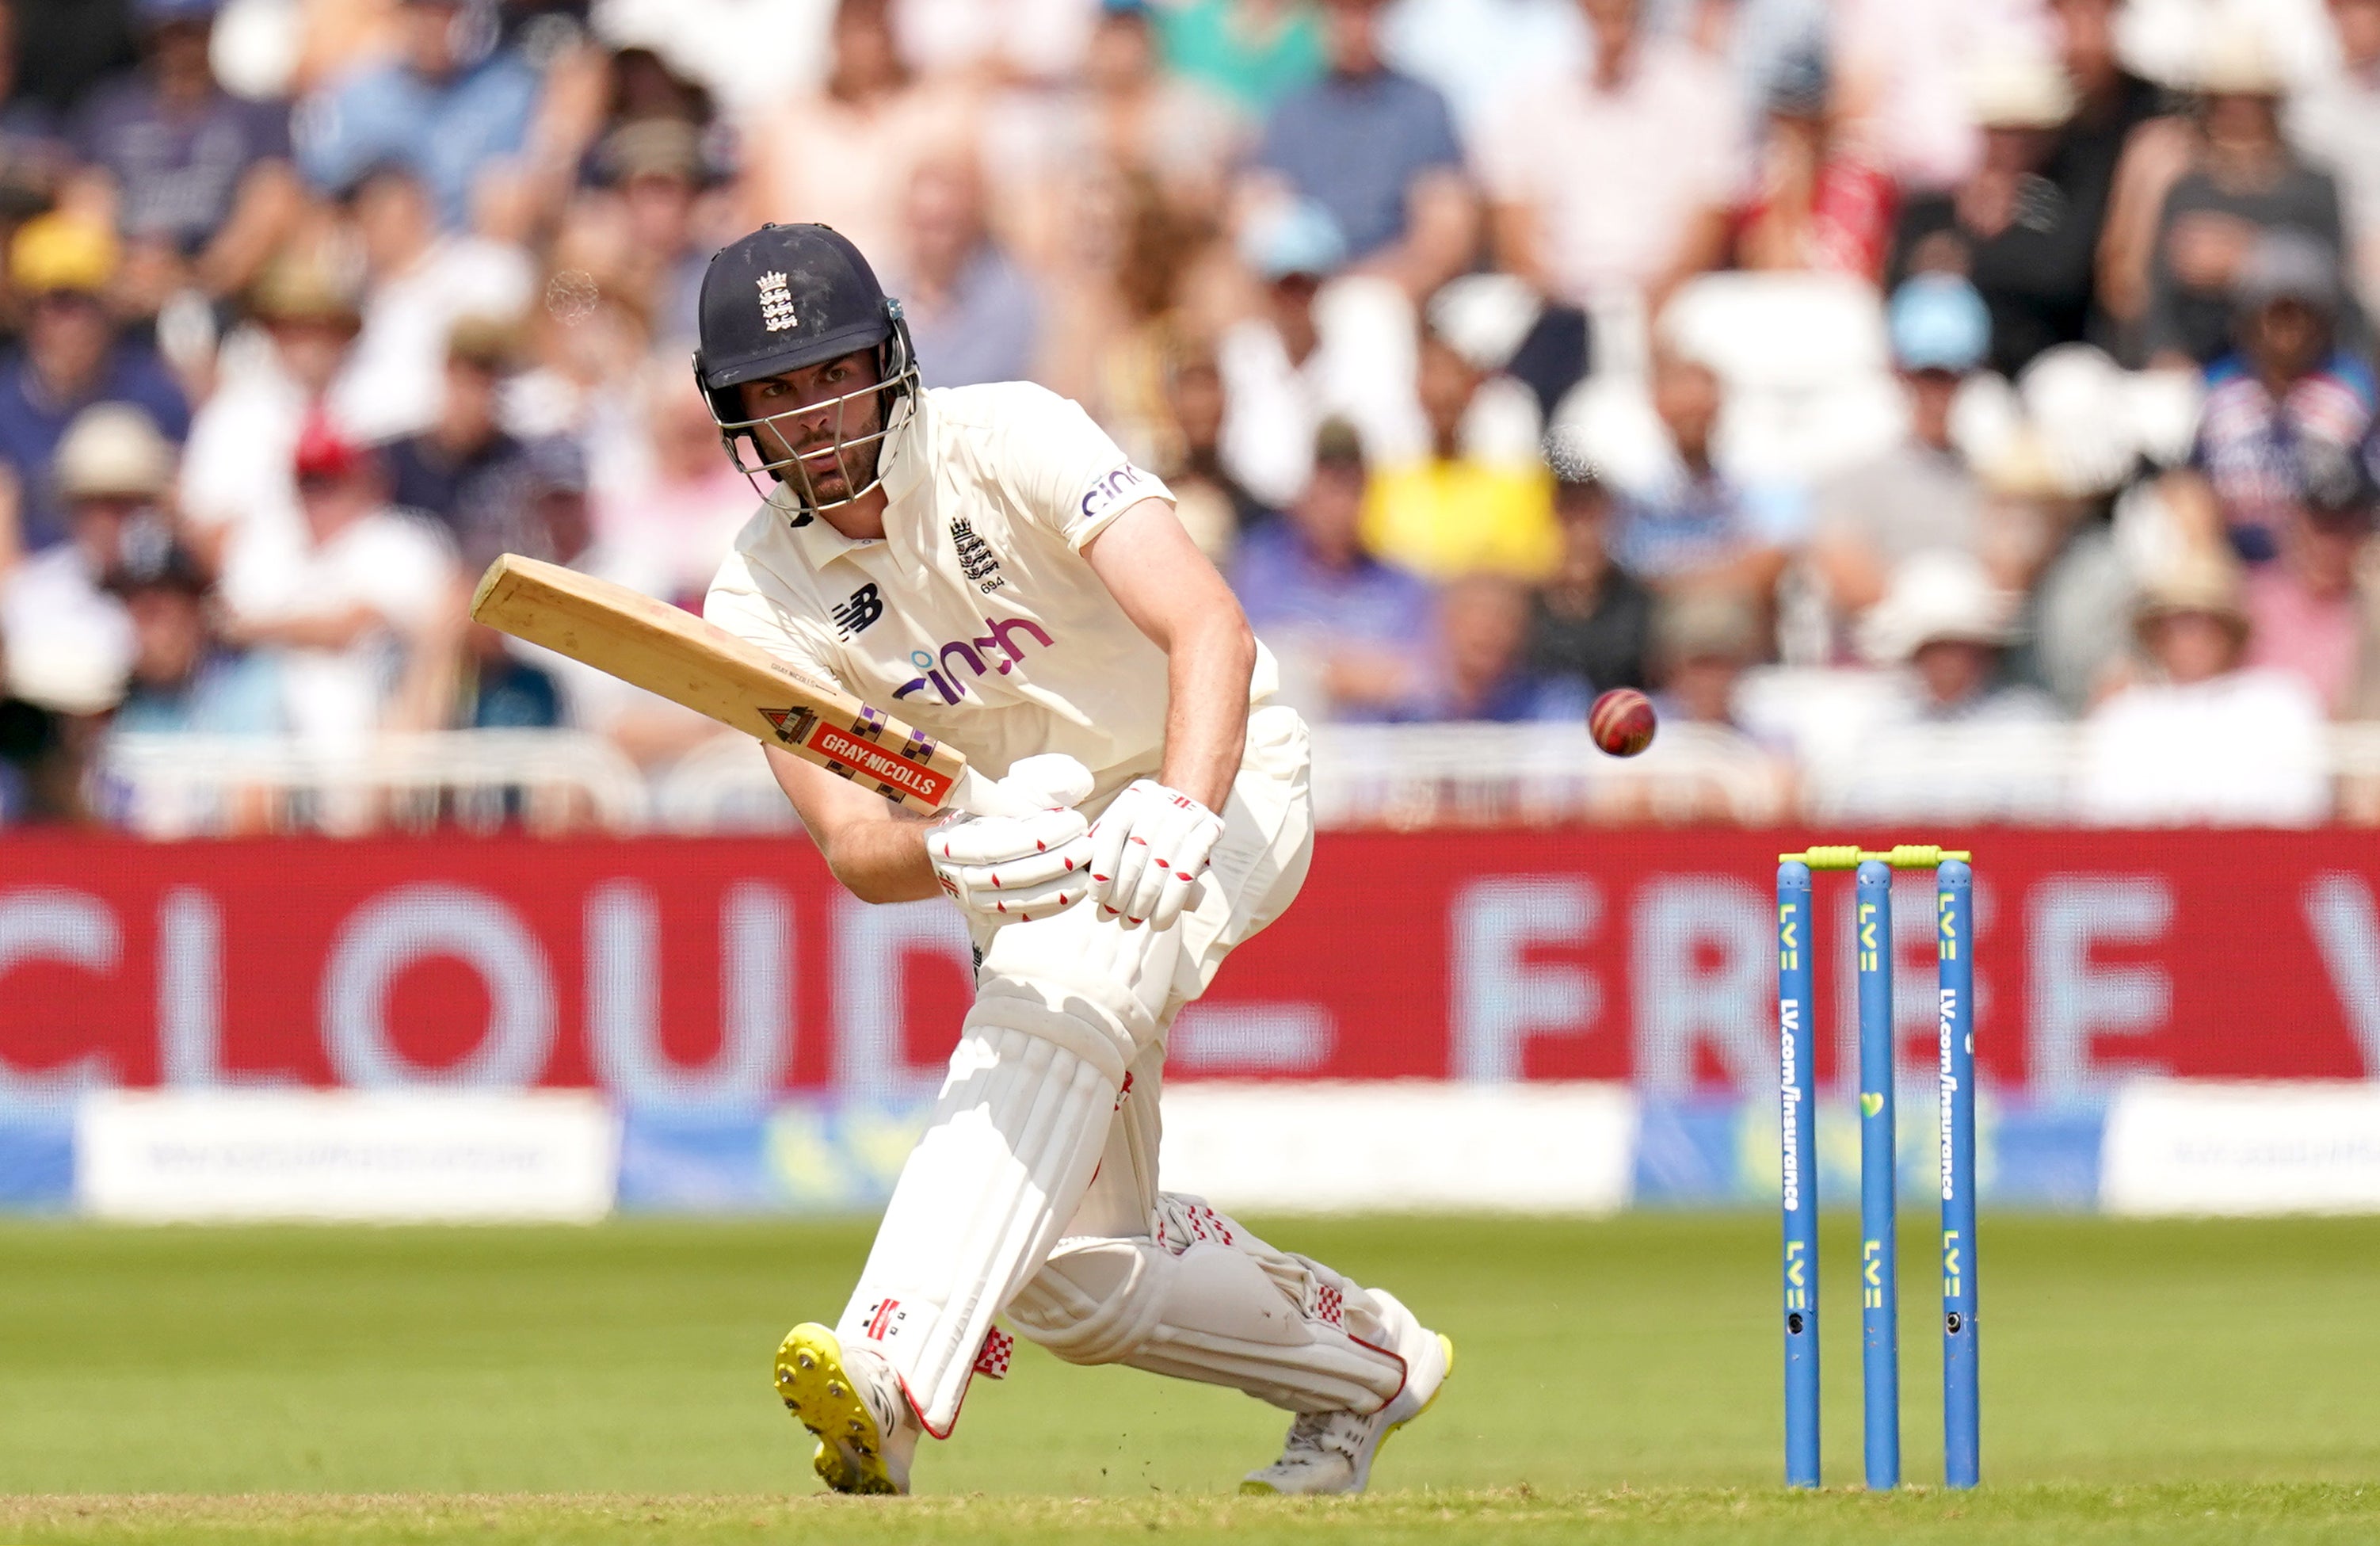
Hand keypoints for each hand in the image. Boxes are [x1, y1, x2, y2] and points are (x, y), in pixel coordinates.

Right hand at [929, 754, 1095, 925]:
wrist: (948, 858)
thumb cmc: (975, 823)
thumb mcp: (984, 803)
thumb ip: (1011, 802)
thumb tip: (1056, 805)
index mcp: (950, 843)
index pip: (1003, 843)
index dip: (1043, 834)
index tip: (1075, 820)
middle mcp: (957, 876)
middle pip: (1014, 874)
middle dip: (1057, 861)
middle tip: (1088, 845)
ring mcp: (970, 901)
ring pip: (1020, 899)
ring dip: (1060, 885)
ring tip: (1087, 869)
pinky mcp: (985, 917)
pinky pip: (1023, 916)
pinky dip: (1053, 905)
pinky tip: (1076, 891)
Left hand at [1087, 778, 1223, 929]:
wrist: (1188, 802)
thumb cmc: (1143, 827)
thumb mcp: (1121, 826)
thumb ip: (1100, 847)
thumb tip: (1077, 883)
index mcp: (1131, 799)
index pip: (1111, 835)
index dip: (1102, 870)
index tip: (1096, 898)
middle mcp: (1158, 803)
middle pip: (1136, 856)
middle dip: (1121, 893)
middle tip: (1111, 917)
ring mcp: (1186, 816)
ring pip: (1161, 870)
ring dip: (1144, 905)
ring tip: (1131, 923)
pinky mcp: (1208, 830)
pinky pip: (1187, 875)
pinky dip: (1171, 904)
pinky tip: (1159, 922)